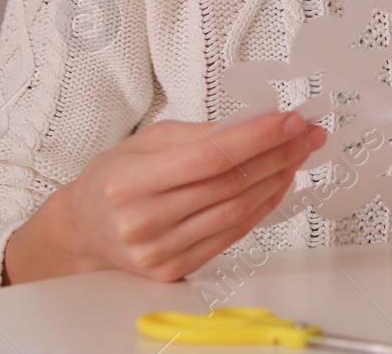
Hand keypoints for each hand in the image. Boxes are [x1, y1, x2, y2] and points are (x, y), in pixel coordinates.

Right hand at [4, 112, 326, 284]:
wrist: (85, 228)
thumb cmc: (115, 178)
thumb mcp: (146, 141)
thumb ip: (200, 132)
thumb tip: (257, 122)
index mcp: (129, 181)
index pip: (210, 157)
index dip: (258, 138)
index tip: (291, 121)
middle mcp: (142, 221)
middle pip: (229, 185)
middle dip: (278, 154)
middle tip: (306, 135)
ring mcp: (158, 251)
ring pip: (236, 212)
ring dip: (276, 180)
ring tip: (297, 156)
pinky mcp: (174, 270)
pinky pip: (231, 235)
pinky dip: (262, 208)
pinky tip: (277, 185)